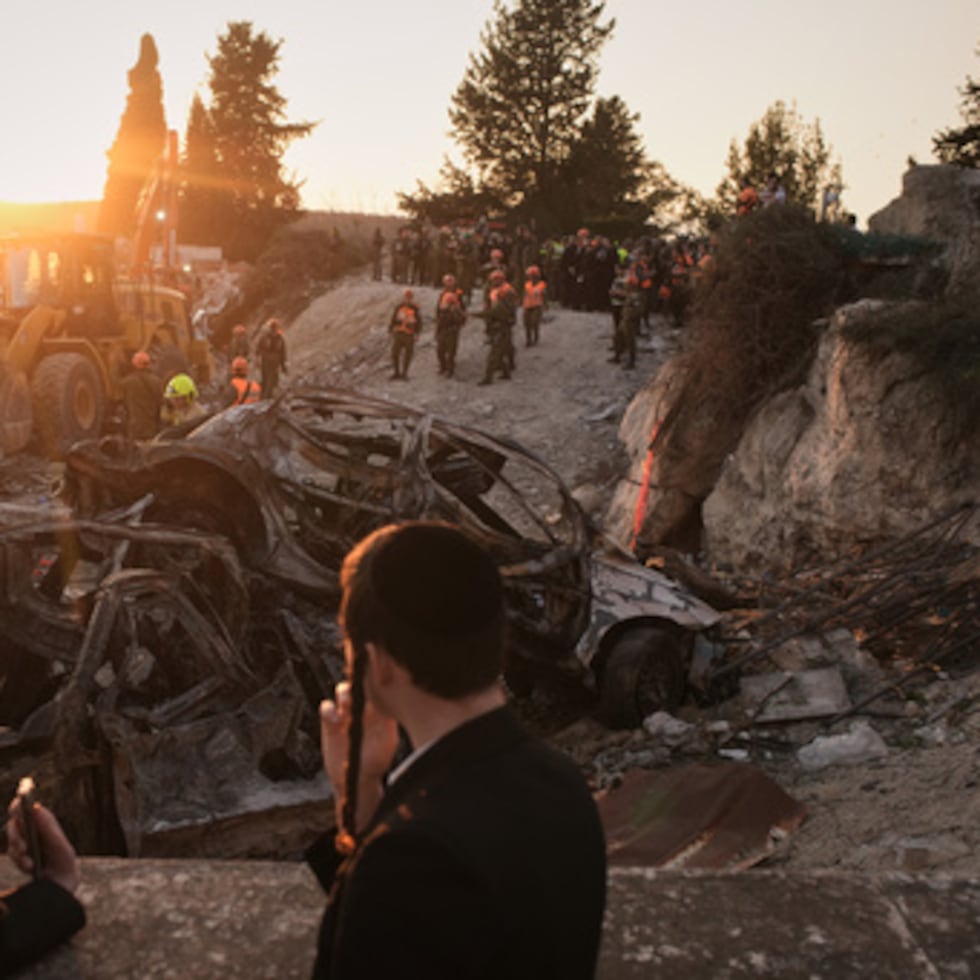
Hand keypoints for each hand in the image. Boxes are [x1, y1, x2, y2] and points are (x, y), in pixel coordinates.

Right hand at [7, 798, 79, 893]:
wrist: (62, 883)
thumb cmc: (63, 860)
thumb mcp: (58, 844)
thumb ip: (47, 827)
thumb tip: (36, 807)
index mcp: (42, 820)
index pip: (24, 806)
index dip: (18, 804)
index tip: (18, 807)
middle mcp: (31, 828)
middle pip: (13, 824)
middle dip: (16, 836)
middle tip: (24, 848)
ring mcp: (23, 842)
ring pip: (12, 841)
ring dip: (19, 853)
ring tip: (30, 864)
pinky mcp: (19, 856)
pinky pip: (13, 855)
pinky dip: (20, 862)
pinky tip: (30, 867)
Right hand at [320, 682, 398, 832]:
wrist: (358, 778)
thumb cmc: (377, 761)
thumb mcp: (388, 742)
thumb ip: (390, 724)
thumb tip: (396, 707)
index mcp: (378, 708)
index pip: (375, 686)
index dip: (374, 681)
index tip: (376, 681)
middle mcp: (362, 707)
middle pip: (359, 683)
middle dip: (359, 682)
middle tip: (360, 692)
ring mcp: (346, 713)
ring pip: (342, 690)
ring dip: (344, 693)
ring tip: (347, 706)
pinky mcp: (331, 724)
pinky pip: (326, 708)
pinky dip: (329, 710)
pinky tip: (336, 721)